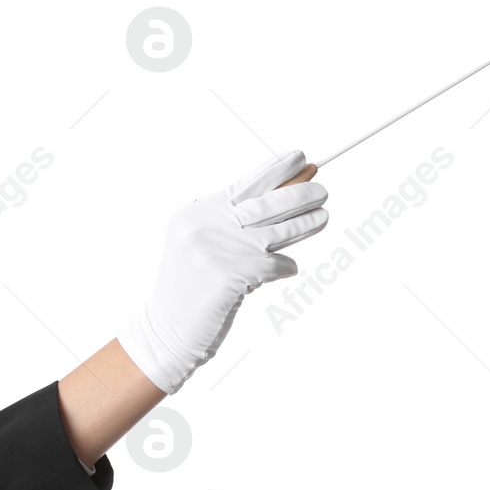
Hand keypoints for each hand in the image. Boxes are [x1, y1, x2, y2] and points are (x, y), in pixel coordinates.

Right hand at [118, 150, 328, 394]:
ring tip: (323, 216)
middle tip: (322, 189)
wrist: (167, 331)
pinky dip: (285, 267)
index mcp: (198, 212)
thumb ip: (228, 222)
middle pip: (267, 203)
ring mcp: (222, 250)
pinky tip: (288, 268)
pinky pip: (275, 266)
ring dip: (306, 223)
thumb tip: (278, 200)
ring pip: (278, 231)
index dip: (277, 169)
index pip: (246, 184)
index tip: (300, 158)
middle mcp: (208, 226)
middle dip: (300, 193)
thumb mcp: (197, 244)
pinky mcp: (234, 275)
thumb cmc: (187, 290)